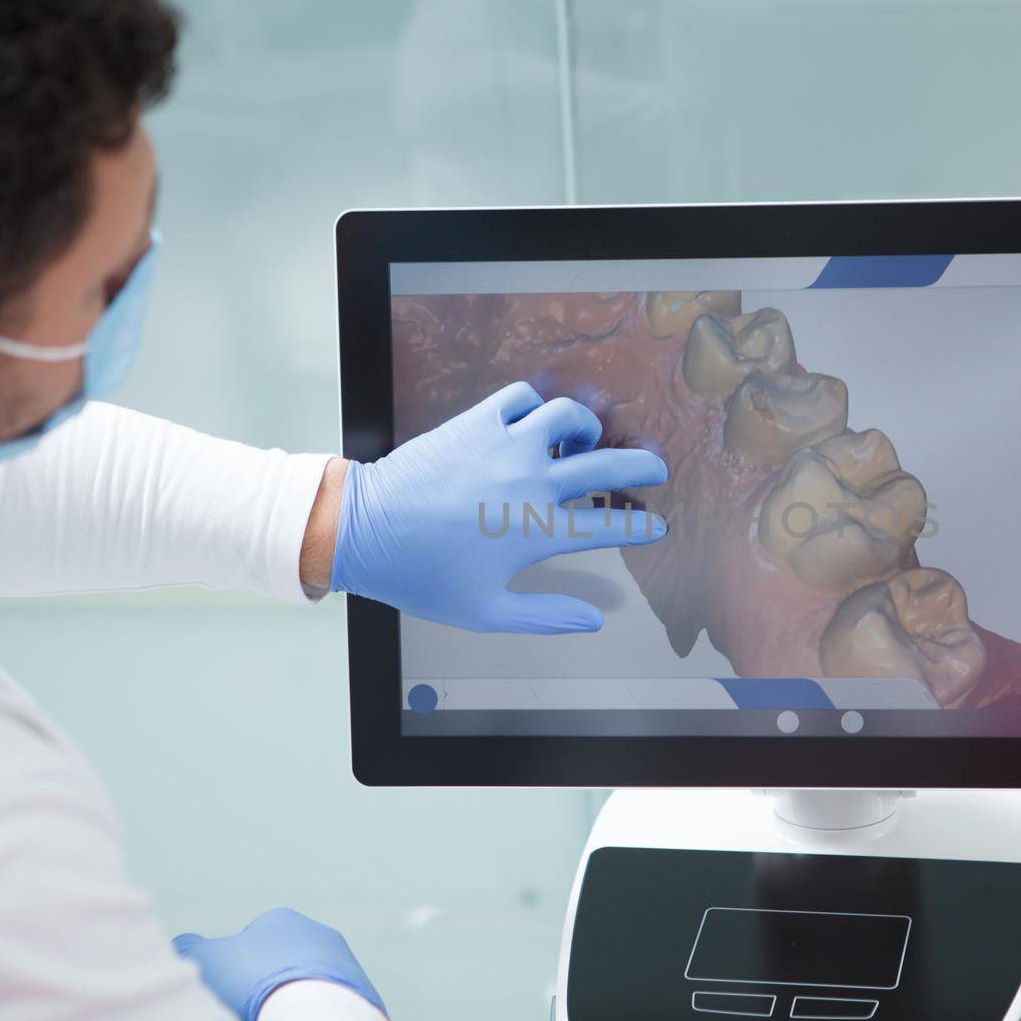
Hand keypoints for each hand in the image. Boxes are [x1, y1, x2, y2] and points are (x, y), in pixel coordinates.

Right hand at [172, 907, 386, 1020]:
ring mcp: (345, 966)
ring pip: (309, 986)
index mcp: (282, 921)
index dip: (234, 971)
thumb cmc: (254, 981)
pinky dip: (315, 1020)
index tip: (228, 994)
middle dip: (266, 986)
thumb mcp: (205, 960)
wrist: (314, 1013)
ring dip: (293, 1003)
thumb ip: (189, 948)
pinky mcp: (362, 998)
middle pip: (282, 964)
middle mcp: (318, 936)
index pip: (250, 942)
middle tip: (248, 1015)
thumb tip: (183, 945)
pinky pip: (330, 1008)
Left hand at [329, 381, 667, 632]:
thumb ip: (545, 617)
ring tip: (586, 440)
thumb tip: (593, 622)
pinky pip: (521, 397)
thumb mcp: (485, 612)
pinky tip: (532, 422)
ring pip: (567, 417)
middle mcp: (530, 483)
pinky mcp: (476, 422)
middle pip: (606, 467)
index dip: (639, 528)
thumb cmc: (422, 576)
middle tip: (655, 468)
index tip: (656, 527)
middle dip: (642, 467)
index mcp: (537, 532)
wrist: (365, 530)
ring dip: (587, 427)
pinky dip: (536, 405)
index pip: (608, 527)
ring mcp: (504, 445)